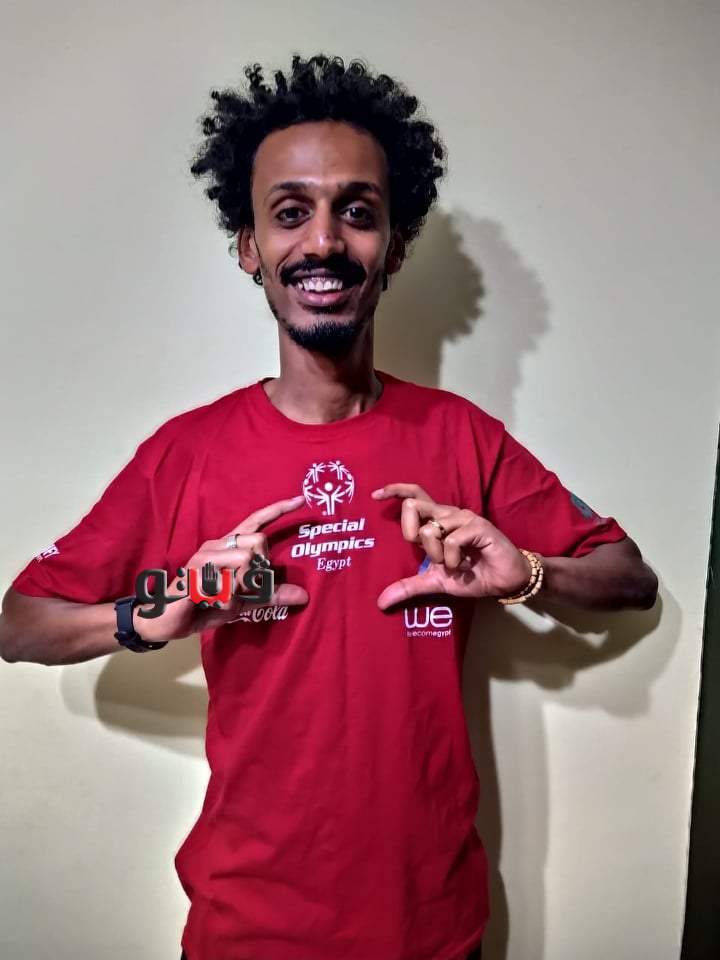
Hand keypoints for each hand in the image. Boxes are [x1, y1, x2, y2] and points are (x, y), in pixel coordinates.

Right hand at [140, 495, 308, 641]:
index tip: (300, 499)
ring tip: (224, 598)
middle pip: (260, 542)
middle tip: (241, 591)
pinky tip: (213, 603)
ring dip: (243, 588)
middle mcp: (217, 545)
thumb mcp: (243, 602)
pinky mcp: (195, 572)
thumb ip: (270, 596)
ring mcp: (204, 556)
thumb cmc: (204, 606)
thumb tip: (303, 596)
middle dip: (260, 571)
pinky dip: (228, 600)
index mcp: (229, 547)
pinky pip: (229, 583)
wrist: (165, 621)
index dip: (278, 510)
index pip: (255, 522)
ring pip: (248, 561)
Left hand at [371, 483, 531, 610]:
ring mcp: (462, 518)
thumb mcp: (435, 582)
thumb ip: (409, 586)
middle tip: (426, 553)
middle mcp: (447, 514)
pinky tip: (466, 566)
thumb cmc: (472, 575)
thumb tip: (381, 602)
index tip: (375, 496)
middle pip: (413, 505)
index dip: (394, 490)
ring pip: (429, 529)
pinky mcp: (477, 526)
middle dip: (410, 533)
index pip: (413, 495)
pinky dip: (452, 560)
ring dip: (436, 555)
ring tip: (454, 565)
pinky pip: (450, 541)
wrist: (504, 581)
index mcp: (437, 521)